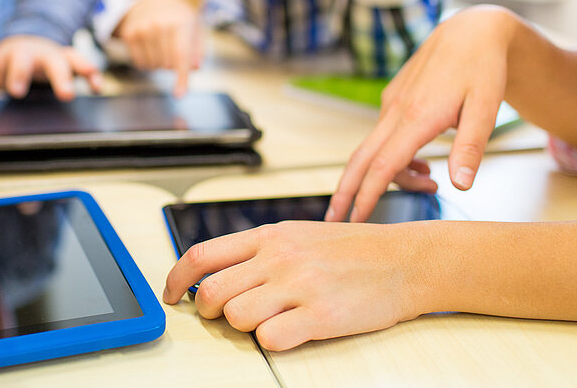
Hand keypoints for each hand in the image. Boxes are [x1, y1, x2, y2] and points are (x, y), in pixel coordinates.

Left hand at [0, 35, 101, 100]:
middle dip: (60, 78)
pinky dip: (94, 76)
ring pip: (74, 60)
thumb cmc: (10, 61)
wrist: (27, 41)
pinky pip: (86, 67)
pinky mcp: (73, 62)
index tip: (17, 92)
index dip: (19, 77)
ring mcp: (59, 56)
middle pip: (52, 63)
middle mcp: (43, 53)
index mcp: (20, 54)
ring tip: (93, 83)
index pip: (19, 64)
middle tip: (66, 95)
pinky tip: (99, 87)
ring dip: (85, 70)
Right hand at [115, 0, 203, 96]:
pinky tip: (150, 48)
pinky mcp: (129, 34)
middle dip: (172, 64)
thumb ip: (198, 49)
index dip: (181, 77)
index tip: (179, 94)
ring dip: (159, 64)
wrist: (153, 1)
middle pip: (166, 65)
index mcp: (180, 22)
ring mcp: (142, 29)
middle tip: (172, 48)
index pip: (181, 56)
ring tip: (161, 46)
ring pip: (152, 66)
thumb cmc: (178, 19)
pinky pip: (140, 63)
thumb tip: (194, 67)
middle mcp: (159, 24)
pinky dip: (147, 62)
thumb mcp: (195, 28)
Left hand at [163, 220, 424, 350]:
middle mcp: (279, 258)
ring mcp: (299, 286)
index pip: (202, 255)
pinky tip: (294, 329)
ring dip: (246, 326)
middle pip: (211, 293)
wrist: (405, 260)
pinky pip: (270, 339)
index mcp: (269, 236)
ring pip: (236, 317)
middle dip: (209, 311)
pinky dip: (274, 341)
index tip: (171, 295)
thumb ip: (257, 251)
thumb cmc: (352, 251)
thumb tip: (214, 272)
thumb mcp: (298, 235)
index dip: (175, 279)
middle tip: (225, 315)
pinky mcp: (320, 315)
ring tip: (273, 318)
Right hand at [326, 6, 518, 222]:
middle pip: (360, 159)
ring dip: (389, 177)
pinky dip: (394, 158)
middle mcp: (396, 111)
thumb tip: (461, 185)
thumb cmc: (483, 68)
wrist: (472, 29)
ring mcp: (392, 104)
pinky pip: (384, 137)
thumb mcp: (487, 108)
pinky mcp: (394, 99)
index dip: (368, 195)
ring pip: (375, 150)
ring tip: (429, 186)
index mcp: (417, 117)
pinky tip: (423, 164)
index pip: (383, 165)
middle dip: (346, 192)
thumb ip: (471, 147)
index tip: (355, 219)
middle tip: (333, 221)